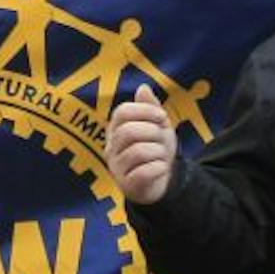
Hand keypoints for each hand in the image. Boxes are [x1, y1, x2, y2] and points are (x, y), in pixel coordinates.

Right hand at [105, 83, 178, 204]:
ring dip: (158, 151)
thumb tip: (143, 87)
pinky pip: (144, 172)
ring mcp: (117, 168)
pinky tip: (161, 169)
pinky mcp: (127, 186)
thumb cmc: (156, 150)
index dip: (146, 111)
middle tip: (162, 140)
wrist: (162, 181)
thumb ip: (150, 107)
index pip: (122, 112)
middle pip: (128, 131)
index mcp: (115, 129)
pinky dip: (159, 168)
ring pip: (138, 151)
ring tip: (161, 156)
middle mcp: (111, 148)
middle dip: (153, 132)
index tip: (162, 117)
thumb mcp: (157, 126)